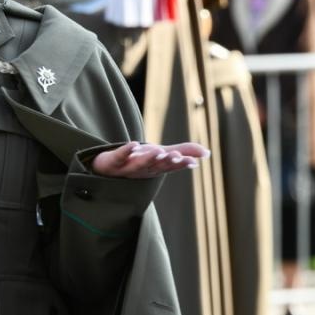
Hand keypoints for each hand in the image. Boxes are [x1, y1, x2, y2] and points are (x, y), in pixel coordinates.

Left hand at [91, 141, 208, 178]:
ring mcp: (127, 168)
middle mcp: (143, 170)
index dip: (180, 164)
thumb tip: (208, 153)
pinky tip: (133, 144)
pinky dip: (125, 151)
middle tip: (178, 157)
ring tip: (159, 151)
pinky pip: (119, 157)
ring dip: (149, 159)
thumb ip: (185, 152)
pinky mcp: (112, 162)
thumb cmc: (139, 161)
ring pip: (140, 164)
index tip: (192, 162)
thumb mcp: (162, 155)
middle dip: (167, 162)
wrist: (106, 168)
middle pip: (157, 166)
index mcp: (156, 169)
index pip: (170, 167)